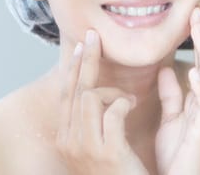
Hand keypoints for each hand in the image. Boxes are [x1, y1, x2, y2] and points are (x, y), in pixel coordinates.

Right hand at [56, 30, 148, 174]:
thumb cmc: (120, 168)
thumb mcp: (101, 141)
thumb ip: (97, 116)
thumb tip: (97, 88)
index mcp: (67, 138)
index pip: (67, 95)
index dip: (74, 68)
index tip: (82, 45)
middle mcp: (69, 142)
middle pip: (76, 90)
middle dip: (86, 60)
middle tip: (94, 36)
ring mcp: (86, 148)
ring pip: (92, 96)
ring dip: (114, 91)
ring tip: (129, 99)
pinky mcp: (108, 152)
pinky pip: (114, 111)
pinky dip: (125, 102)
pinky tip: (133, 104)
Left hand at [155, 8, 199, 174]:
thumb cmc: (178, 156)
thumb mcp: (171, 119)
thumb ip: (172, 95)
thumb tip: (167, 70)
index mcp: (196, 99)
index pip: (199, 62)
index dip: (196, 39)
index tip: (190, 16)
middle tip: (196, 12)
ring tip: (199, 31)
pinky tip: (197, 73)